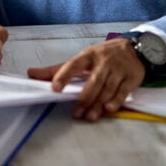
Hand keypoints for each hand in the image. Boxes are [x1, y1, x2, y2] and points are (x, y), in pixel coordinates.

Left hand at [26, 38, 144, 120]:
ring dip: (98, 104)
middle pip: (93, 82)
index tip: (55, 88)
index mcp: (87, 56)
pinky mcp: (130, 79)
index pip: (73, 65)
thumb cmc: (101, 55)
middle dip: (84, 98)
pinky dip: (116, 101)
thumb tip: (31, 73)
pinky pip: (122, 92)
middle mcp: (102, 62)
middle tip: (75, 113)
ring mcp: (117, 70)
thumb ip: (57, 69)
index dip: (63, 76)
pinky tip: (108, 109)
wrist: (134, 49)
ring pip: (107, 89)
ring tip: (89, 116)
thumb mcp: (80, 58)